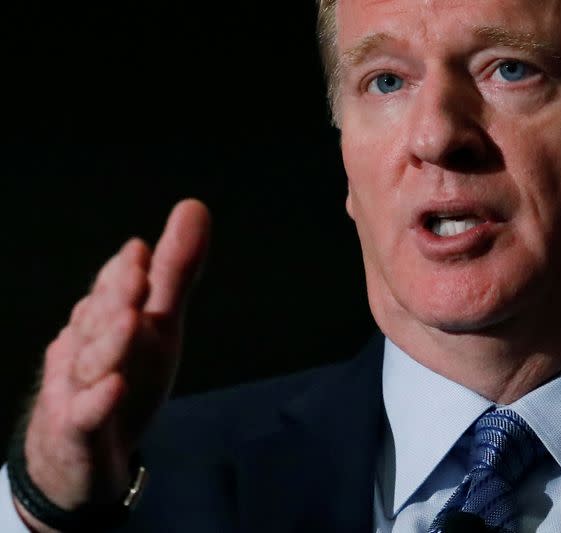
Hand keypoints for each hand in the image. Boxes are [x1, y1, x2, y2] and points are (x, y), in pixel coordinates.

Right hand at [14, 199, 210, 531]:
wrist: (79, 457)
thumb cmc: (123, 375)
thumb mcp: (159, 323)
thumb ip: (174, 272)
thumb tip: (193, 206)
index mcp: (107, 320)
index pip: (112, 291)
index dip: (125, 273)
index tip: (142, 251)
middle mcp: (88, 348)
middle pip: (99, 320)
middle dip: (116, 295)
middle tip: (138, 271)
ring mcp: (76, 391)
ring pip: (90, 365)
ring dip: (109, 342)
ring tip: (131, 318)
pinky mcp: (77, 434)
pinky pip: (85, 418)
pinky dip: (99, 402)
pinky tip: (117, 387)